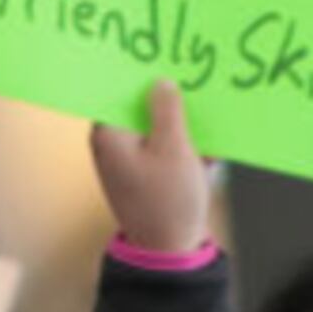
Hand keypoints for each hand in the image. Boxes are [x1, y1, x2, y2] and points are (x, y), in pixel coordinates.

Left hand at [92, 78, 215, 258]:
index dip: (140, 73)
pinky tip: (204, 153)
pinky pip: (162, 148)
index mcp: (108, 134)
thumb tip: (161, 82)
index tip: (160, 57)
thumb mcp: (175, 148)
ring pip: (155, 127)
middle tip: (191, 83)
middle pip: (139, 107)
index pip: (118, 89)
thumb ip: (168, 110)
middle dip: (168, 99)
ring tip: (203, 122)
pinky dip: (182, 147)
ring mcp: (127, 161)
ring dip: (181, 125)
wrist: (170, 253)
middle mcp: (111, 145)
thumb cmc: (168, 202)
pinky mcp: (144, 174)